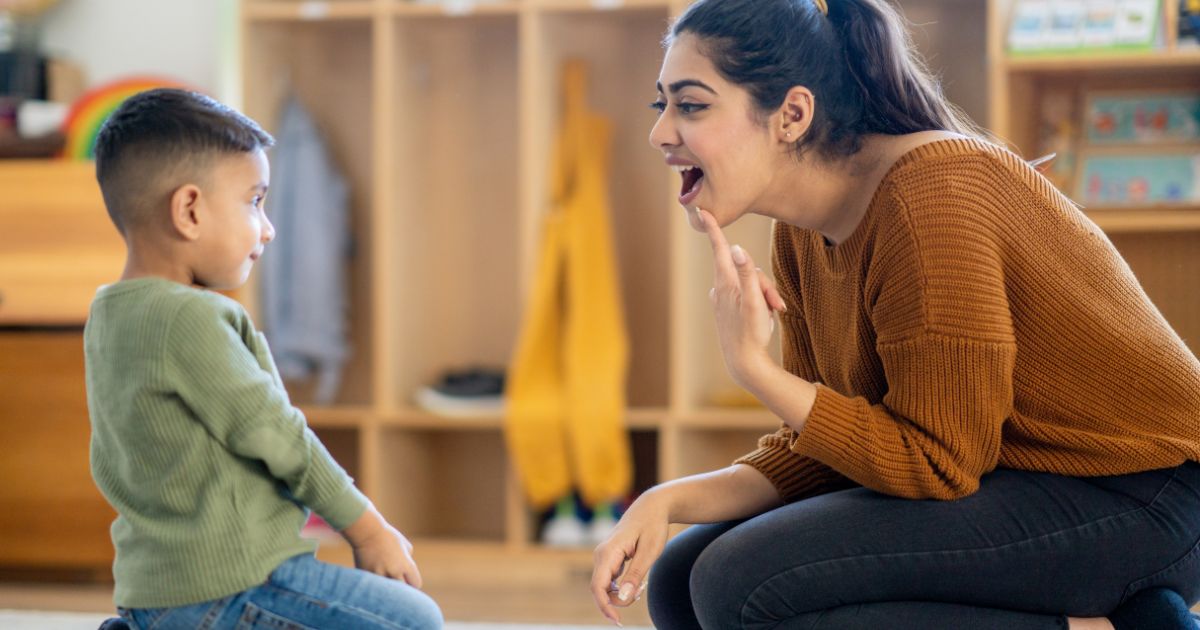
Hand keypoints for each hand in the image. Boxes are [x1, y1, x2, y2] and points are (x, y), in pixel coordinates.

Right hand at [342, 506, 423, 587]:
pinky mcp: (367, 577)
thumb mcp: (406, 547)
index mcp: (406, 565)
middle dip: (402, 588)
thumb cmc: (389, 537)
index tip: (409, 580)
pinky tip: (374, 579)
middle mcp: (394, 572)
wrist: (367, 532)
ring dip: (388, 588)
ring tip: (386, 579)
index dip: (413, 583)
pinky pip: (375, 587)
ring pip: (387, 592)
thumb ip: (409, 563)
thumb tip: (408, 577)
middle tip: (398, 582)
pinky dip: (376, 585)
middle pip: (402, 591)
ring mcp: (379, 576)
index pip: (415, 584)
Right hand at [591, 493, 669, 626]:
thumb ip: (636, 574)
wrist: (651, 507)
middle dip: (619, 600)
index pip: (598, 586)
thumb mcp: (650, 551)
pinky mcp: (609, 559)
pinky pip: (611, 581)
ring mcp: (604, 557)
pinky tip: (638, 582)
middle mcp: (601, 555)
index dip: (605, 606)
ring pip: (606, 587)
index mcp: (608, 552)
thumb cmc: (652, 526)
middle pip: (601, 589)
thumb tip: (623, 598)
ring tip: (643, 585)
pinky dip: (623, 587)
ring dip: (622, 593)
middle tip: (642, 592)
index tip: (618, 621)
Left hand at [699, 209, 784, 388]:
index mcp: (726, 283)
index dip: (713, 228)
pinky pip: (746, 295)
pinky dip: (759, 303)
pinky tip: (763, 318)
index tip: (701, 210)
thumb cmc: (751, 332)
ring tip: (773, 314)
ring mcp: (722, 299)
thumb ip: (748, 273)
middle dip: (764, 283)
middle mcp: (720, 288)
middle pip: (745, 270)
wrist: (744, 363)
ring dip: (765, 295)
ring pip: (749, 283)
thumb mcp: (755, 301)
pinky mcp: (727, 309)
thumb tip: (736, 248)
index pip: (719, 249)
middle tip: (777, 304)